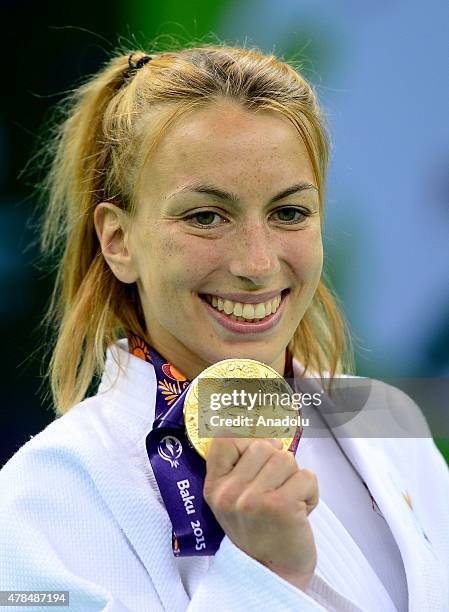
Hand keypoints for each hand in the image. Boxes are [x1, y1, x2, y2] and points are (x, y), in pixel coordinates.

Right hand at [203, 437, 318, 590]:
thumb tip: (269, 437)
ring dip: (295, 478)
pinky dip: (310, 492)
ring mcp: (253, 499)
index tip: (260, 455)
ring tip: (288, 501)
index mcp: (215, 487)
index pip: (224, 438)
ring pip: (286, 458)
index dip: (246, 439)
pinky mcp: (281, 506)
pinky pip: (306, 476)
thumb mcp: (233, 500)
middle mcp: (229, 492)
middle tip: (277, 489)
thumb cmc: (258, 531)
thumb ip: (241, 468)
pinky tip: (300, 511)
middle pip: (263, 445)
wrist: (271, 574)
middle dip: (278, 463)